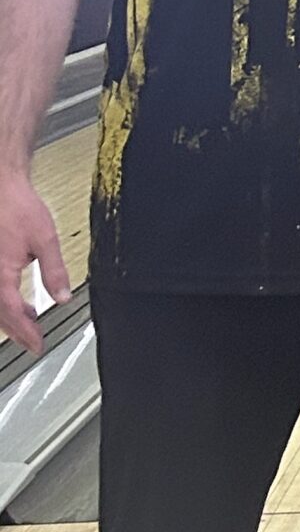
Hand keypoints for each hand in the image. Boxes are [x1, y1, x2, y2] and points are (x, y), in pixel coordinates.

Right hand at [0, 174, 67, 354]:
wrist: (2, 187)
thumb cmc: (17, 207)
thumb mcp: (45, 239)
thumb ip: (54, 271)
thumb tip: (62, 296)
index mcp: (0, 272)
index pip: (11, 312)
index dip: (25, 332)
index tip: (37, 344)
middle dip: (17, 330)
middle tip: (34, 342)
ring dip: (10, 317)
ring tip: (30, 324)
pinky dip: (4, 302)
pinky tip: (19, 303)